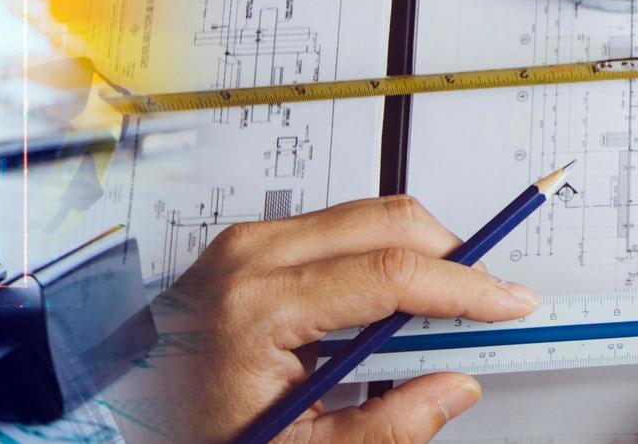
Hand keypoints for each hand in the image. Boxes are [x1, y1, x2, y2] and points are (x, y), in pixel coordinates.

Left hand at [140, 196, 540, 443]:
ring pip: (363, 214)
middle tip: (490, 300)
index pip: (391, 274)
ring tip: (445, 309)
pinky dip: (378, 254)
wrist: (128, 414)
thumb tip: (454, 390)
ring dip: (416, 252)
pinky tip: (391, 302)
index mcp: (258, 308)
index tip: (510, 303)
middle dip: (452, 256)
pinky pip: (333, 227)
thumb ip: (387, 427)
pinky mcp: (244, 246)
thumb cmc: (192, 429)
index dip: (465, 287)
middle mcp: (248, 258)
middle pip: (385, 221)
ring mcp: (243, 244)